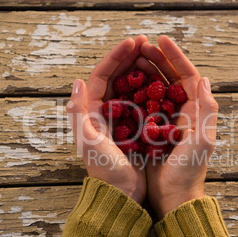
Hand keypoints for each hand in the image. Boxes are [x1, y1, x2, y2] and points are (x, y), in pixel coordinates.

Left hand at [66, 35, 147, 203]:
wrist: (121, 194)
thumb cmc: (106, 171)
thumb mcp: (90, 142)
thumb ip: (81, 113)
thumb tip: (77, 81)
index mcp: (90, 112)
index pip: (100, 76)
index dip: (114, 57)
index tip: (131, 43)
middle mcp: (103, 113)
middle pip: (115, 77)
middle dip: (128, 58)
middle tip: (144, 42)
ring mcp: (119, 119)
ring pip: (129, 87)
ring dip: (139, 69)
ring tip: (152, 55)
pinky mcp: (133, 128)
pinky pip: (141, 102)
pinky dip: (149, 88)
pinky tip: (160, 80)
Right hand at [140, 36, 218, 217]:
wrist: (173, 196)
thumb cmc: (189, 172)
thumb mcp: (202, 141)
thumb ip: (207, 111)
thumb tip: (205, 80)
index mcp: (197, 112)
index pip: (188, 76)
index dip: (176, 56)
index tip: (161, 40)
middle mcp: (184, 112)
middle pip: (171, 78)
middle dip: (159, 59)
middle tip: (143, 44)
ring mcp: (167, 120)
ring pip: (157, 88)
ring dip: (147, 71)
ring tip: (134, 57)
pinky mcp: (153, 129)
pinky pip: (144, 104)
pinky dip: (136, 91)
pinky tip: (126, 82)